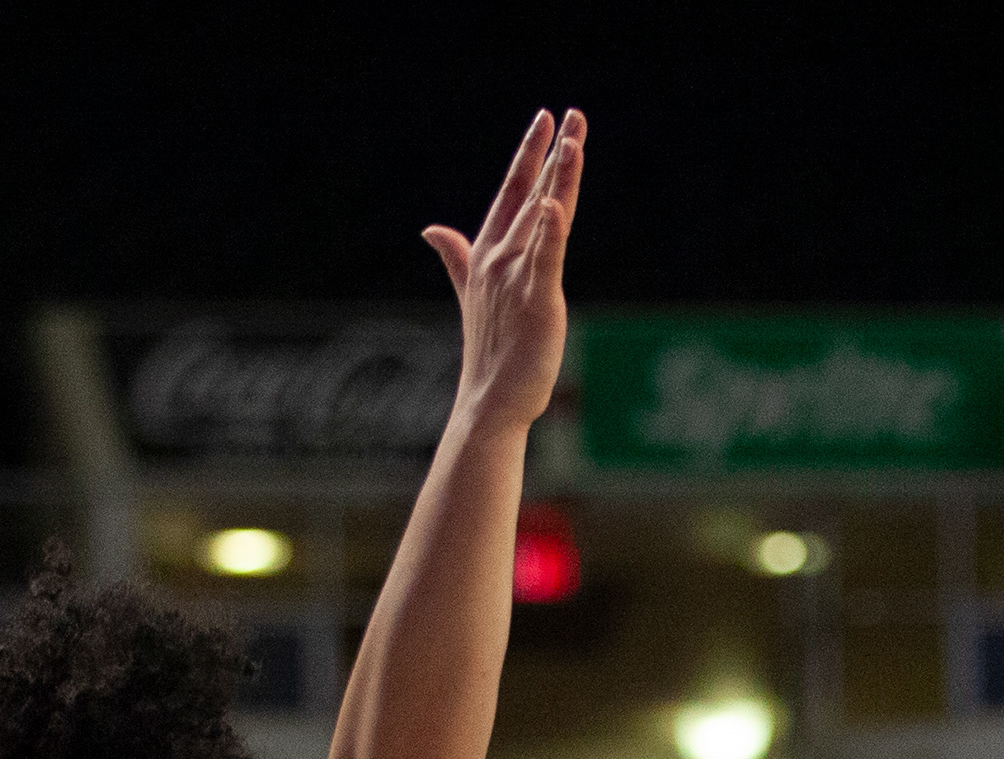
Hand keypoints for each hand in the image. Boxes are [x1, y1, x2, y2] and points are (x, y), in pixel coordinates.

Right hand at [428, 110, 584, 438]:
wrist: (490, 399)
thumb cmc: (489, 352)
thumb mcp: (472, 294)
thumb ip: (456, 257)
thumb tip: (430, 229)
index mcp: (489, 252)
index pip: (511, 192)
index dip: (528, 155)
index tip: (545, 120)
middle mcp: (500, 257)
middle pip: (530, 193)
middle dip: (549, 152)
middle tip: (568, 113)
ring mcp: (516, 276)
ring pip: (543, 216)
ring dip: (558, 177)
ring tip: (573, 139)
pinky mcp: (537, 300)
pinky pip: (545, 258)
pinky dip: (548, 231)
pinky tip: (554, 203)